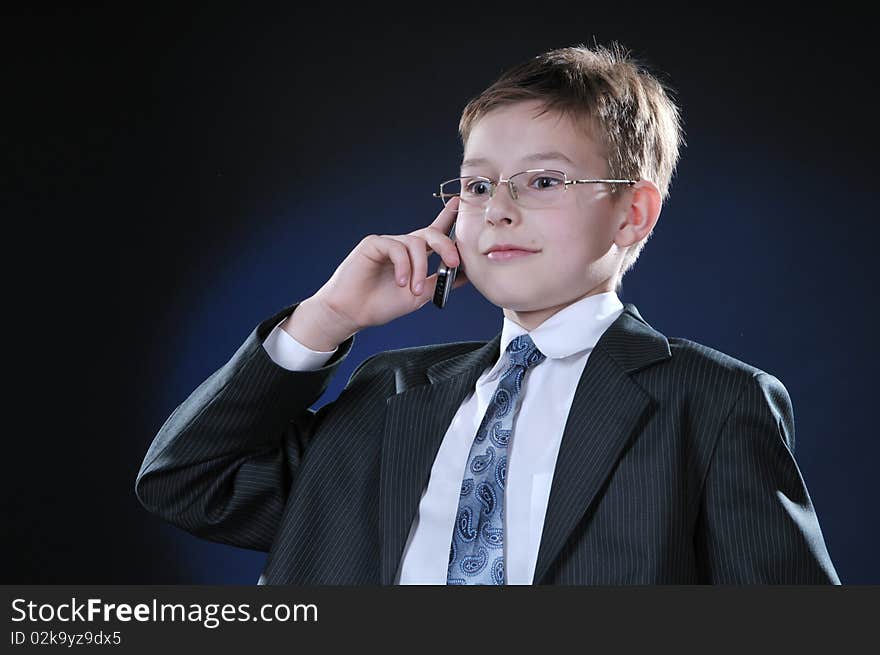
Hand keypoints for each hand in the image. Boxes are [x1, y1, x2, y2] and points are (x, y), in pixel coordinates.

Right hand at [310, 196, 468, 334]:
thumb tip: (467, 275)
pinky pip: (397, 248)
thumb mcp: (419, 295)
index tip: (461, 204)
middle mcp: (402, 246)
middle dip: (447, 246)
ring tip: (414, 290)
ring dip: (420, 269)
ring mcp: (388, 243)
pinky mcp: (374, 243)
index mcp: (414, 256)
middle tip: (454, 263)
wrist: (352, 313)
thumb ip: (439, 282)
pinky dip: (403, 267)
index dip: (448, 218)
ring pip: (416, 244)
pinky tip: (400, 282)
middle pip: (431, 233)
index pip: (434, 233)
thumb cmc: (380, 305)